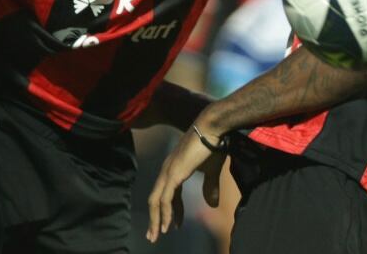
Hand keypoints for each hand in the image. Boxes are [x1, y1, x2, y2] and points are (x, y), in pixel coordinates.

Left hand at [146, 122, 225, 242]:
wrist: (212, 129)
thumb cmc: (212, 146)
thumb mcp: (211, 171)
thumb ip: (210, 187)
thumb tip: (213, 205)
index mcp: (173, 168)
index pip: (167, 194)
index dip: (170, 211)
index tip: (173, 225)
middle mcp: (167, 170)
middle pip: (156, 199)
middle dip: (155, 219)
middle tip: (154, 236)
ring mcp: (168, 172)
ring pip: (156, 201)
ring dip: (156, 220)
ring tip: (156, 235)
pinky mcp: (173, 174)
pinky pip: (166, 199)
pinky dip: (165, 214)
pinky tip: (167, 225)